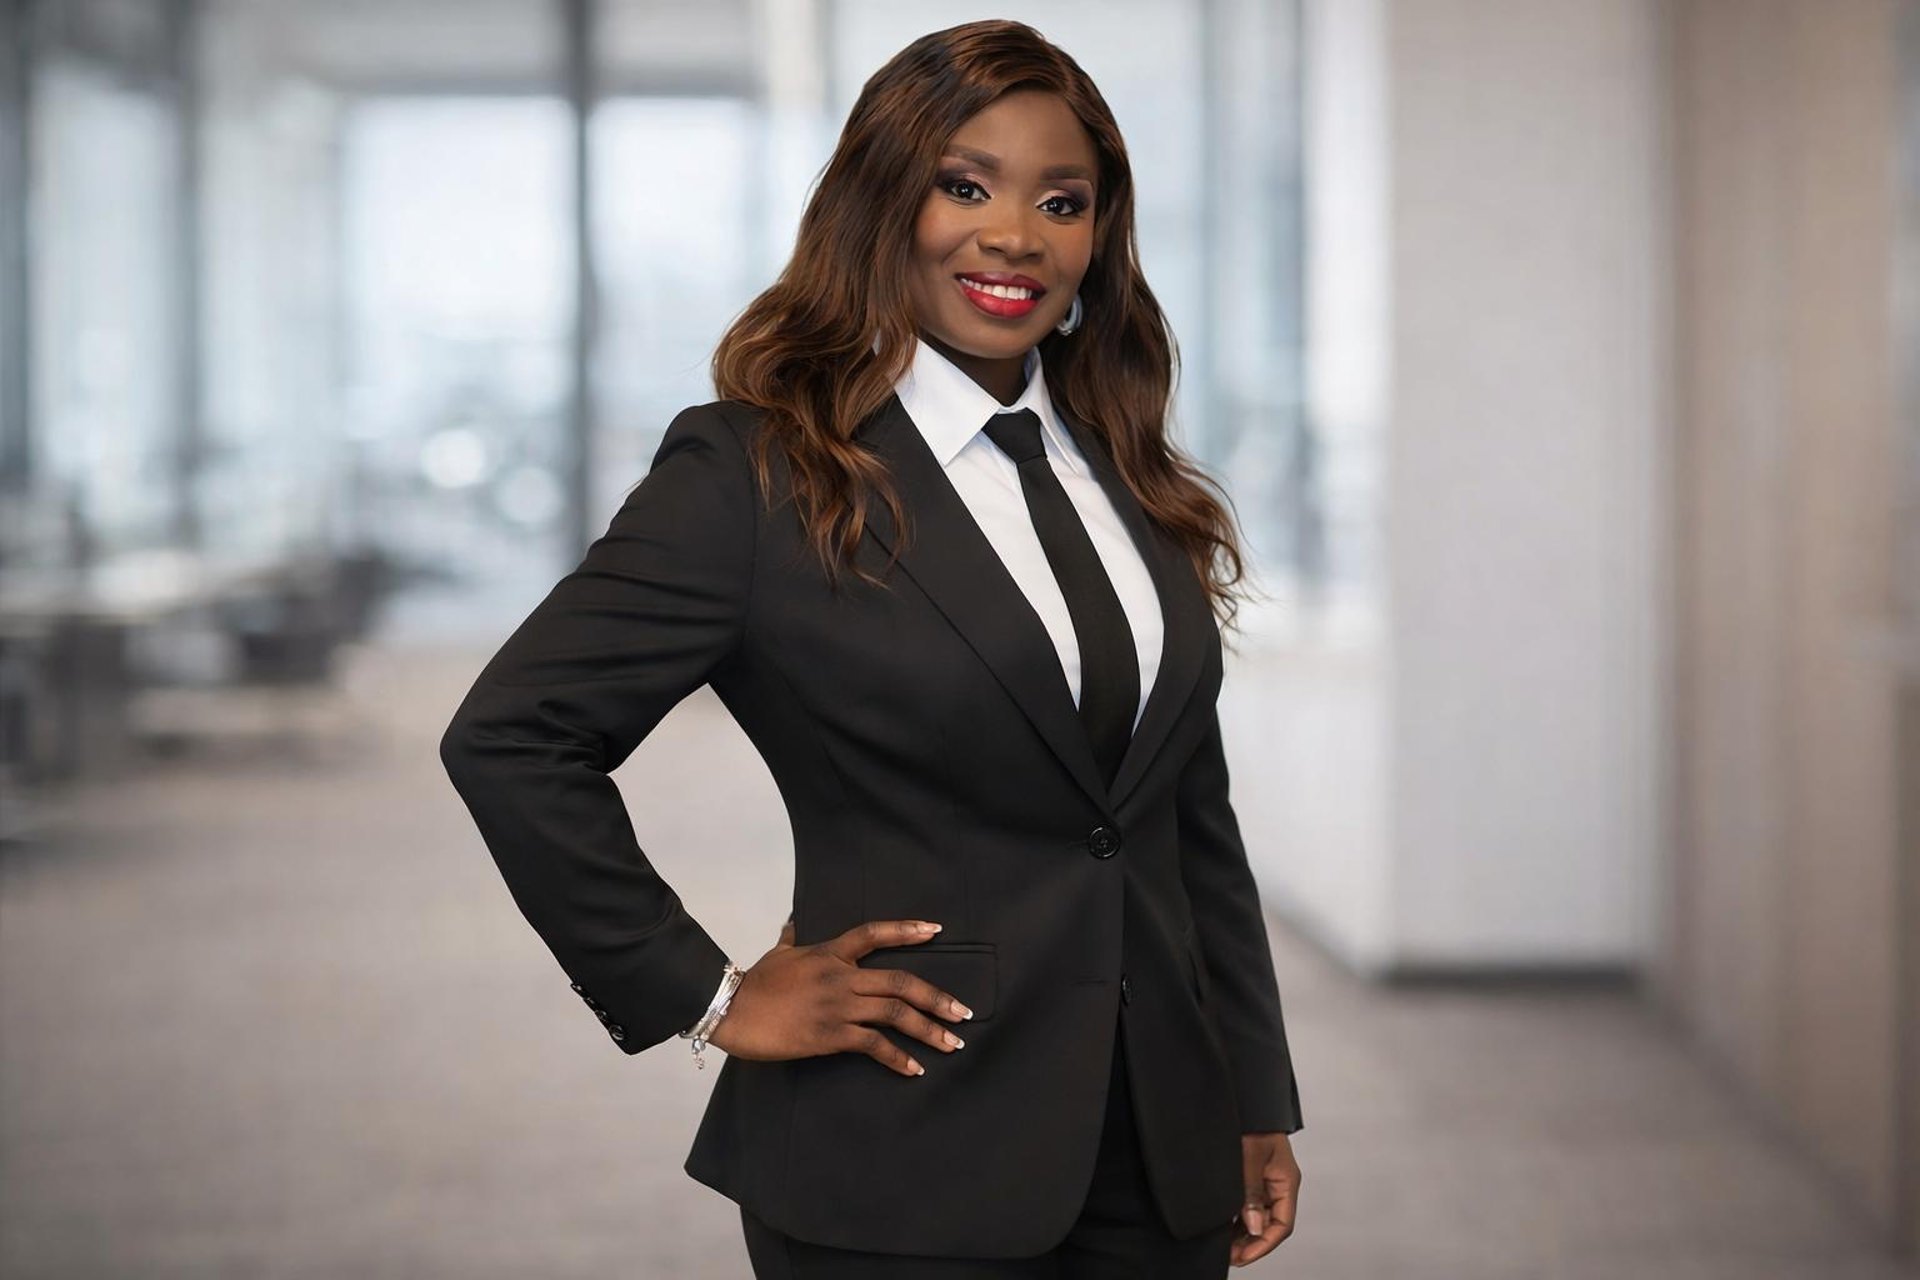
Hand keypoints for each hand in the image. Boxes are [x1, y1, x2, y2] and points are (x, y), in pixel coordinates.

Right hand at [704, 919, 972, 1075]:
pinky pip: (873, 1045)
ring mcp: (838, 1006)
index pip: (874, 934)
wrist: (730, 1009)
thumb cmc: (753, 983)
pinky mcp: (830, 1035)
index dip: (907, 930)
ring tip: (952, 1044)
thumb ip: (791, 939)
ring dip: (929, 1029)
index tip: (936, 930)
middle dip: (937, 998)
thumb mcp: (777, 954)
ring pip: (895, 1013)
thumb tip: (793, 923)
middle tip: (964, 1013)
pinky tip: (914, 1069)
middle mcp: (842, 977)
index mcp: (830, 953)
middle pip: (901, 981)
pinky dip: (898, 1058)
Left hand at [1230, 1131, 1299, 1265]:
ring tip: (1223, 1244)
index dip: (1263, 1244)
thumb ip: (1250, 1191)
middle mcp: (1277, 1182)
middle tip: (1228, 1255)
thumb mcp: (1250, 1156)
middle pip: (1269, 1223)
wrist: (1245, 1095)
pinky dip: (1236, 1215)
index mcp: (1285, 1180)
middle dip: (1250, 1242)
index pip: (1281, 1224)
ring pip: (1257, 1214)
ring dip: (1242, 1231)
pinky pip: (1247, 1202)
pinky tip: (1222, 1224)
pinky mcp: (1250, 1172)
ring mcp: (1264, 1178)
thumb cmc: (1253, 1120)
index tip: (1242, 1256)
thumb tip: (1252, 1225)